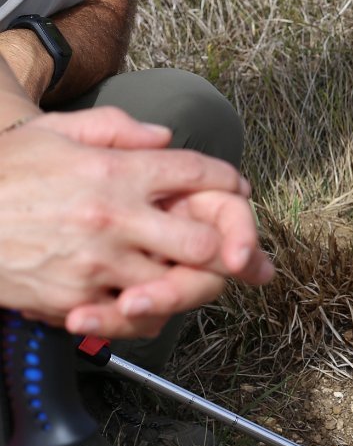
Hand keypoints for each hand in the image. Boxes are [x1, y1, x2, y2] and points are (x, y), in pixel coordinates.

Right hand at [0, 108, 270, 332]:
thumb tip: (165, 137)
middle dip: (226, 246)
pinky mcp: (74, 300)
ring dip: (186, 282)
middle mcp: (113, 219)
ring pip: (173, 286)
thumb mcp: (55, 131)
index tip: (236, 187)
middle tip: (234, 247)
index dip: (226, 180)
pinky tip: (144, 297)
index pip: (195, 173)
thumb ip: (117, 129)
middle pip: (203, 243)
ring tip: (188, 274)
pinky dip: (146, 311)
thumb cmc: (2, 172)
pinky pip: (132, 316)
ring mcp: (96, 264)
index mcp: (114, 172)